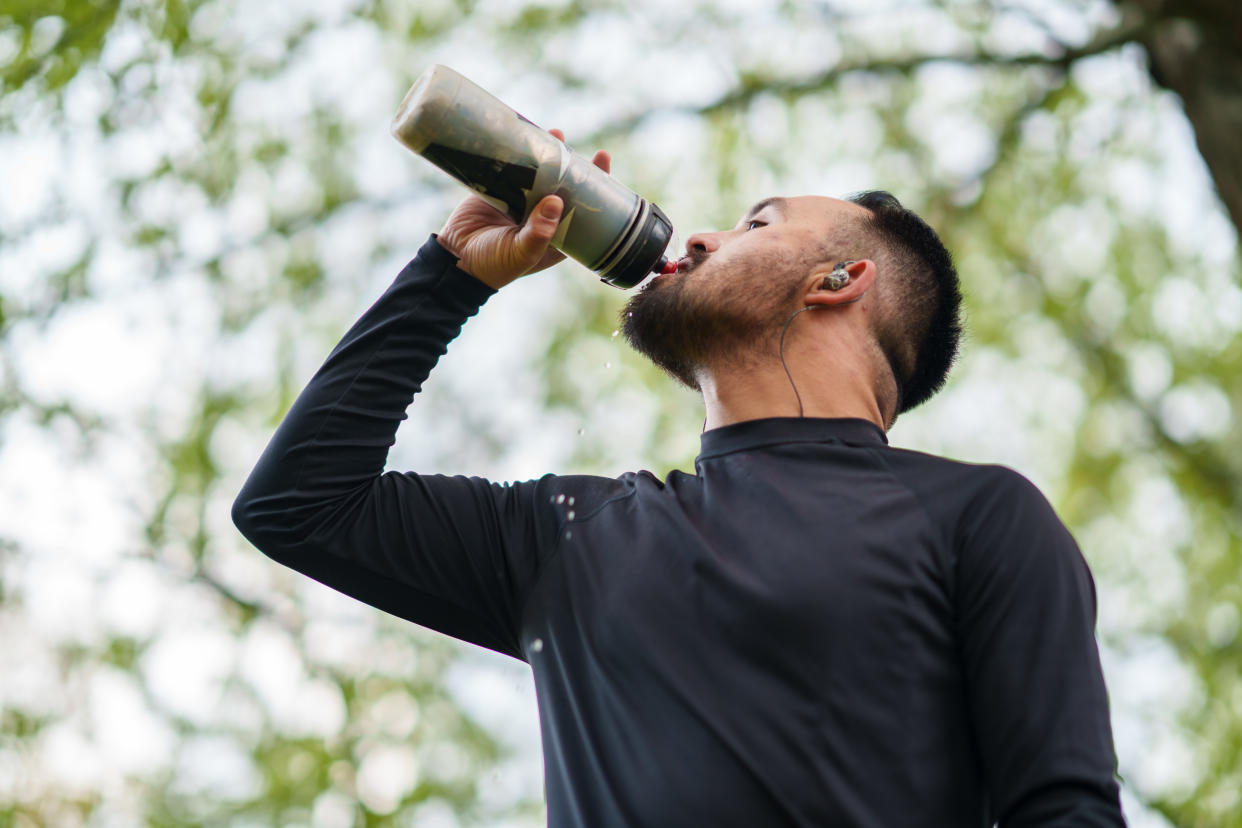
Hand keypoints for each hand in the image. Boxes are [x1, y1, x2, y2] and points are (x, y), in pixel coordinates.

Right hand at [437, 129, 610, 289]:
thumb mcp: (521, 252)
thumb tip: (556, 202)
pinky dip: (520, 154)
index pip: (584, 211)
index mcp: (556, 236)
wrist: (455, 259)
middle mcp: (543, 217)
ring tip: (555, 136)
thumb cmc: (494, 264)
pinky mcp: (501, 191)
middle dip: (575, 169)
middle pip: (565, 188)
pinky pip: (514, 170)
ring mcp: (522, 203)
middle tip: (587, 151)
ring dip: (549, 156)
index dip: (597, 190)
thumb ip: (538, 232)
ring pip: (541, 175)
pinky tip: (526, 137)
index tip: (603, 163)